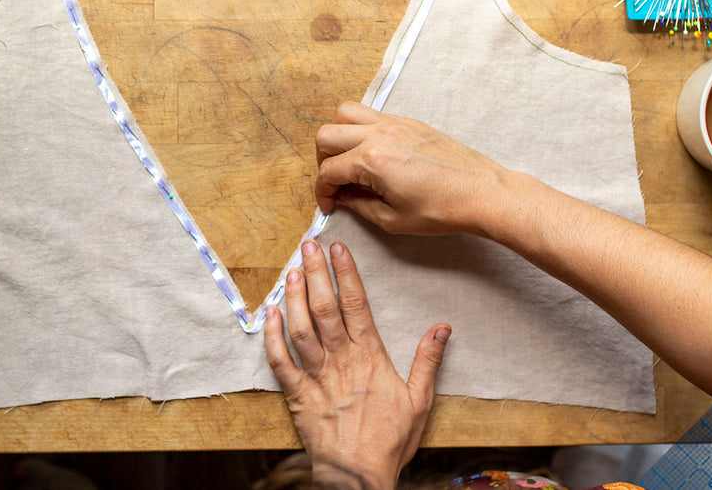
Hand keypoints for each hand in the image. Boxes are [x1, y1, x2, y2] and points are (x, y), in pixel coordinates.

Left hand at [264, 240, 450, 489]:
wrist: (359, 475)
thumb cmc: (390, 440)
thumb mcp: (420, 400)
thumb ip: (428, 361)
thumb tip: (442, 328)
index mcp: (370, 357)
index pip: (356, 304)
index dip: (346, 273)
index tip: (338, 249)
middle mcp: (341, 360)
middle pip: (325, 308)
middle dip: (316, 273)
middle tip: (308, 245)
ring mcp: (316, 376)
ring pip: (301, 328)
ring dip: (295, 297)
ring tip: (292, 270)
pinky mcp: (297, 395)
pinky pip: (280, 362)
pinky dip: (272, 337)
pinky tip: (269, 314)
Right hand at [315, 101, 510, 235]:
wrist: (482, 193)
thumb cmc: (443, 209)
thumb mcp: (393, 220)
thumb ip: (359, 206)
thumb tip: (343, 198)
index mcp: (372, 160)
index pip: (328, 170)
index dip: (322, 192)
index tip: (329, 204)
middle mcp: (380, 134)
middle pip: (327, 135)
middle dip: (324, 161)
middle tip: (337, 181)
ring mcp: (395, 123)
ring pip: (345, 113)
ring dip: (339, 135)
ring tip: (349, 159)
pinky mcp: (410, 122)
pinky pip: (372, 114)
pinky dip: (362, 129)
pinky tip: (373, 153)